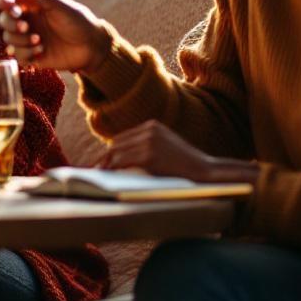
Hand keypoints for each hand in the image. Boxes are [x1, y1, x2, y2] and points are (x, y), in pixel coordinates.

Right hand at [0, 0, 108, 73]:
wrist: (91, 45)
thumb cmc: (77, 20)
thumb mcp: (58, 4)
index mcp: (31, 5)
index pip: (7, 0)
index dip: (3, 3)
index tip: (13, 8)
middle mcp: (27, 21)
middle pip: (3, 21)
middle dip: (11, 24)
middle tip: (25, 27)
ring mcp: (28, 39)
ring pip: (8, 39)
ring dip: (20, 40)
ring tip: (39, 40)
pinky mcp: (32, 56)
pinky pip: (17, 56)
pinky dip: (26, 53)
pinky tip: (41, 50)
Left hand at [99, 120, 256, 183]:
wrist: (206, 170)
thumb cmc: (185, 164)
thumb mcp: (165, 146)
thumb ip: (146, 146)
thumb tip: (121, 156)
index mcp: (152, 125)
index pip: (123, 137)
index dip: (110, 150)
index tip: (100, 161)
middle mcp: (149, 129)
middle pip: (116, 143)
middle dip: (104, 157)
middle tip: (94, 169)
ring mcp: (148, 140)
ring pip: (116, 152)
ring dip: (105, 164)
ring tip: (97, 174)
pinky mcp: (148, 154)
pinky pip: (122, 161)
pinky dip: (111, 168)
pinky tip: (106, 175)